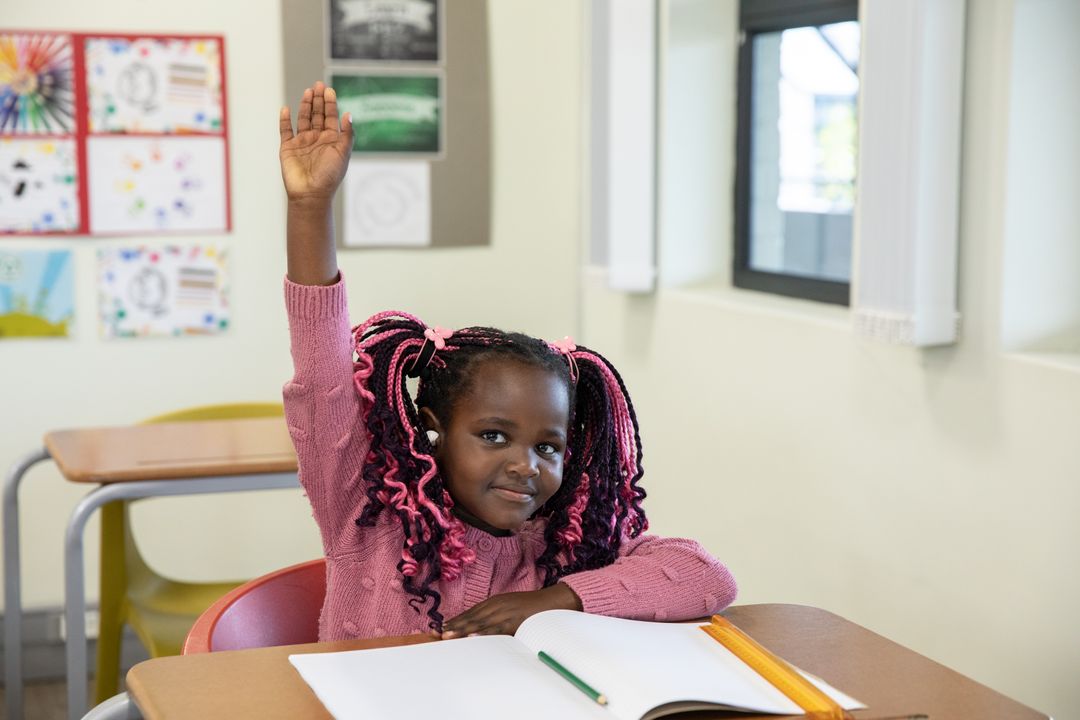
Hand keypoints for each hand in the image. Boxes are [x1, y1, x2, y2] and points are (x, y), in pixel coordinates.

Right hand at [279, 81, 352, 203]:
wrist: (311, 193)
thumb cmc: (329, 176)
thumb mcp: (343, 153)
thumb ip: (347, 134)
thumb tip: (349, 114)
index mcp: (331, 140)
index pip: (331, 117)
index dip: (330, 103)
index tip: (329, 90)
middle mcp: (317, 139)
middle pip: (317, 114)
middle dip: (318, 100)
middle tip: (318, 85)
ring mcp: (302, 142)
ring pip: (303, 119)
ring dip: (305, 105)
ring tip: (308, 92)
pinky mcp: (288, 148)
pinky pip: (285, 130)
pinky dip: (285, 119)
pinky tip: (286, 108)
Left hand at [441, 583, 582, 638]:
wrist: (555, 601)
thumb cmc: (533, 608)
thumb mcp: (511, 609)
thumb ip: (496, 617)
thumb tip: (479, 629)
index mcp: (496, 602)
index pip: (471, 613)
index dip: (456, 621)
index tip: (440, 628)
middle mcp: (498, 605)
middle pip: (472, 617)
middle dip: (454, 626)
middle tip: (437, 634)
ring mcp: (506, 613)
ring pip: (481, 623)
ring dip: (463, 630)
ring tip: (447, 636)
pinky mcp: (515, 621)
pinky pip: (497, 630)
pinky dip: (484, 633)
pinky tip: (473, 638)